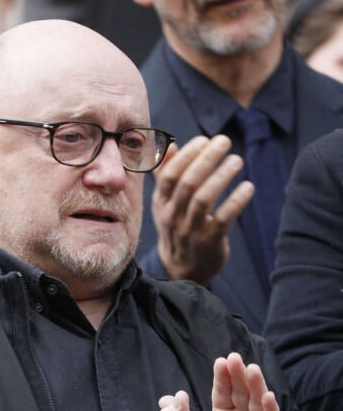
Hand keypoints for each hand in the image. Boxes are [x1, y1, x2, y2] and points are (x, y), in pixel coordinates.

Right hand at [152, 135, 254, 285]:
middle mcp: (172, 217)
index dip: (187, 155)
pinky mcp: (210, 242)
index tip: (205, 140)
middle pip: (187, 184)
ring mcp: (190, 231)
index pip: (170, 175)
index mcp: (161, 203)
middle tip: (225, 141)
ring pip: (203, 200)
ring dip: (222, 176)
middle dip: (206, 159)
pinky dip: (236, 201)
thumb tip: (171, 146)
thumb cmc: (176, 228)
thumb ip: (165, 175)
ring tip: (237, 160)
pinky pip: (223, 219)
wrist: (182, 269)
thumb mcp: (165, 203)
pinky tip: (248, 187)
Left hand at [163, 352, 287, 410]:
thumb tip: (165, 399)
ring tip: (252, 370)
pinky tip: (268, 397)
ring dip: (258, 387)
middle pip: (244, 394)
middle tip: (237, 359)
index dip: (223, 378)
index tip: (220, 361)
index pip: (224, 394)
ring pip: (260, 406)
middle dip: (241, 376)